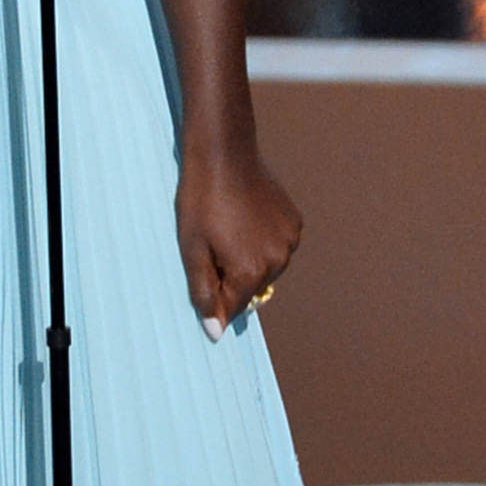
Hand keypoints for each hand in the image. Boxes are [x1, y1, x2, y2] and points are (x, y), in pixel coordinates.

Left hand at [175, 139, 301, 338]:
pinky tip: (246, 216)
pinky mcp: (294, 222)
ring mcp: (289, 241)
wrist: (223, 152)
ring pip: (266, 266)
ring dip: (249, 258)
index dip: (214, 296)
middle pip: (250, 287)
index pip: (233, 306)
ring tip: (228, 226)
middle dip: (230, 275)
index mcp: (250, 271)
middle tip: (211, 242)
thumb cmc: (200, 199)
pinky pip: (278, 244)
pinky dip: (263, 240)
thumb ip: (203, 292)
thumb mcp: (191, 247)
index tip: (203, 273)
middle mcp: (277, 261)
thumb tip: (216, 333)